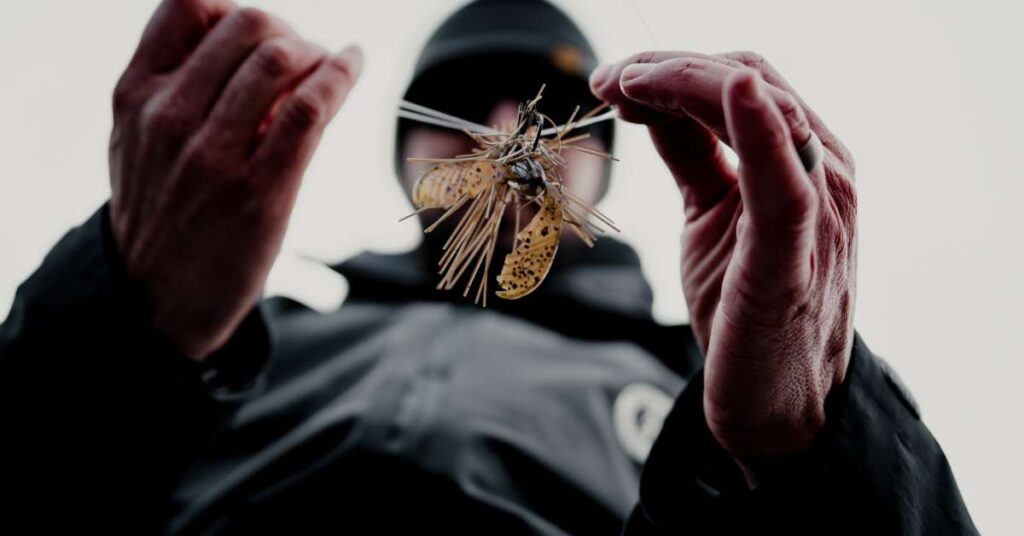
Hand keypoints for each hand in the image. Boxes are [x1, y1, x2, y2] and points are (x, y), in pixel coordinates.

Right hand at [109, 0, 361, 359]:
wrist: (156, 299)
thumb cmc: (161, 213)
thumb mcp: (138, 141)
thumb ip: (173, 88)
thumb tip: (248, 45)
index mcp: (136, 95)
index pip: (187, 6)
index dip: (235, 6)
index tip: (260, 31)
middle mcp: (169, 116)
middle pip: (245, 24)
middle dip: (287, 30)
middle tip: (303, 56)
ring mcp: (213, 153)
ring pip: (279, 61)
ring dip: (317, 53)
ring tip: (328, 66)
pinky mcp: (260, 189)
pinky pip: (308, 110)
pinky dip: (340, 77)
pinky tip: (352, 65)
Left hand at [590, 51, 856, 475]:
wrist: (776, 403)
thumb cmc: (746, 310)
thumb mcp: (711, 215)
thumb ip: (695, 156)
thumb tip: (650, 103)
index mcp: (804, 161)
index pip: (745, 81)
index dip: (675, 67)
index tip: (614, 80)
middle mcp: (823, 172)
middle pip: (749, 79)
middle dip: (669, 66)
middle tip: (608, 79)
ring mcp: (818, 209)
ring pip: (759, 107)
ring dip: (683, 80)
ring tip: (622, 85)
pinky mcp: (794, 254)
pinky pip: (783, 178)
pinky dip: (760, 126)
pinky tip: (733, 90)